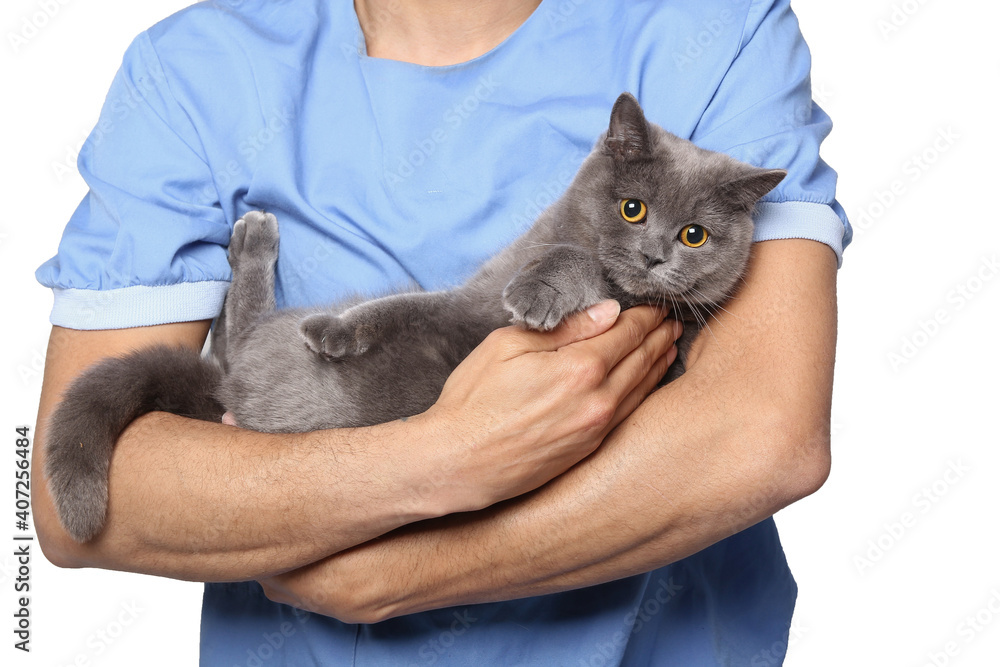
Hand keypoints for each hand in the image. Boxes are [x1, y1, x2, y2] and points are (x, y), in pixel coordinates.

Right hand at [419, 300, 680, 513]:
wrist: (457, 463)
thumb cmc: (473, 401)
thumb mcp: (508, 346)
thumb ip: (564, 328)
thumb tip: (608, 312)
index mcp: (579, 367)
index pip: (627, 332)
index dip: (646, 315)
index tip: (657, 304)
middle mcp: (598, 400)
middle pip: (642, 359)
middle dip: (659, 336)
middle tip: (672, 321)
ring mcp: (597, 429)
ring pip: (642, 388)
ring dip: (659, 363)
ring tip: (669, 346)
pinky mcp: (590, 450)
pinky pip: (630, 413)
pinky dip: (645, 392)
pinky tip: (648, 383)